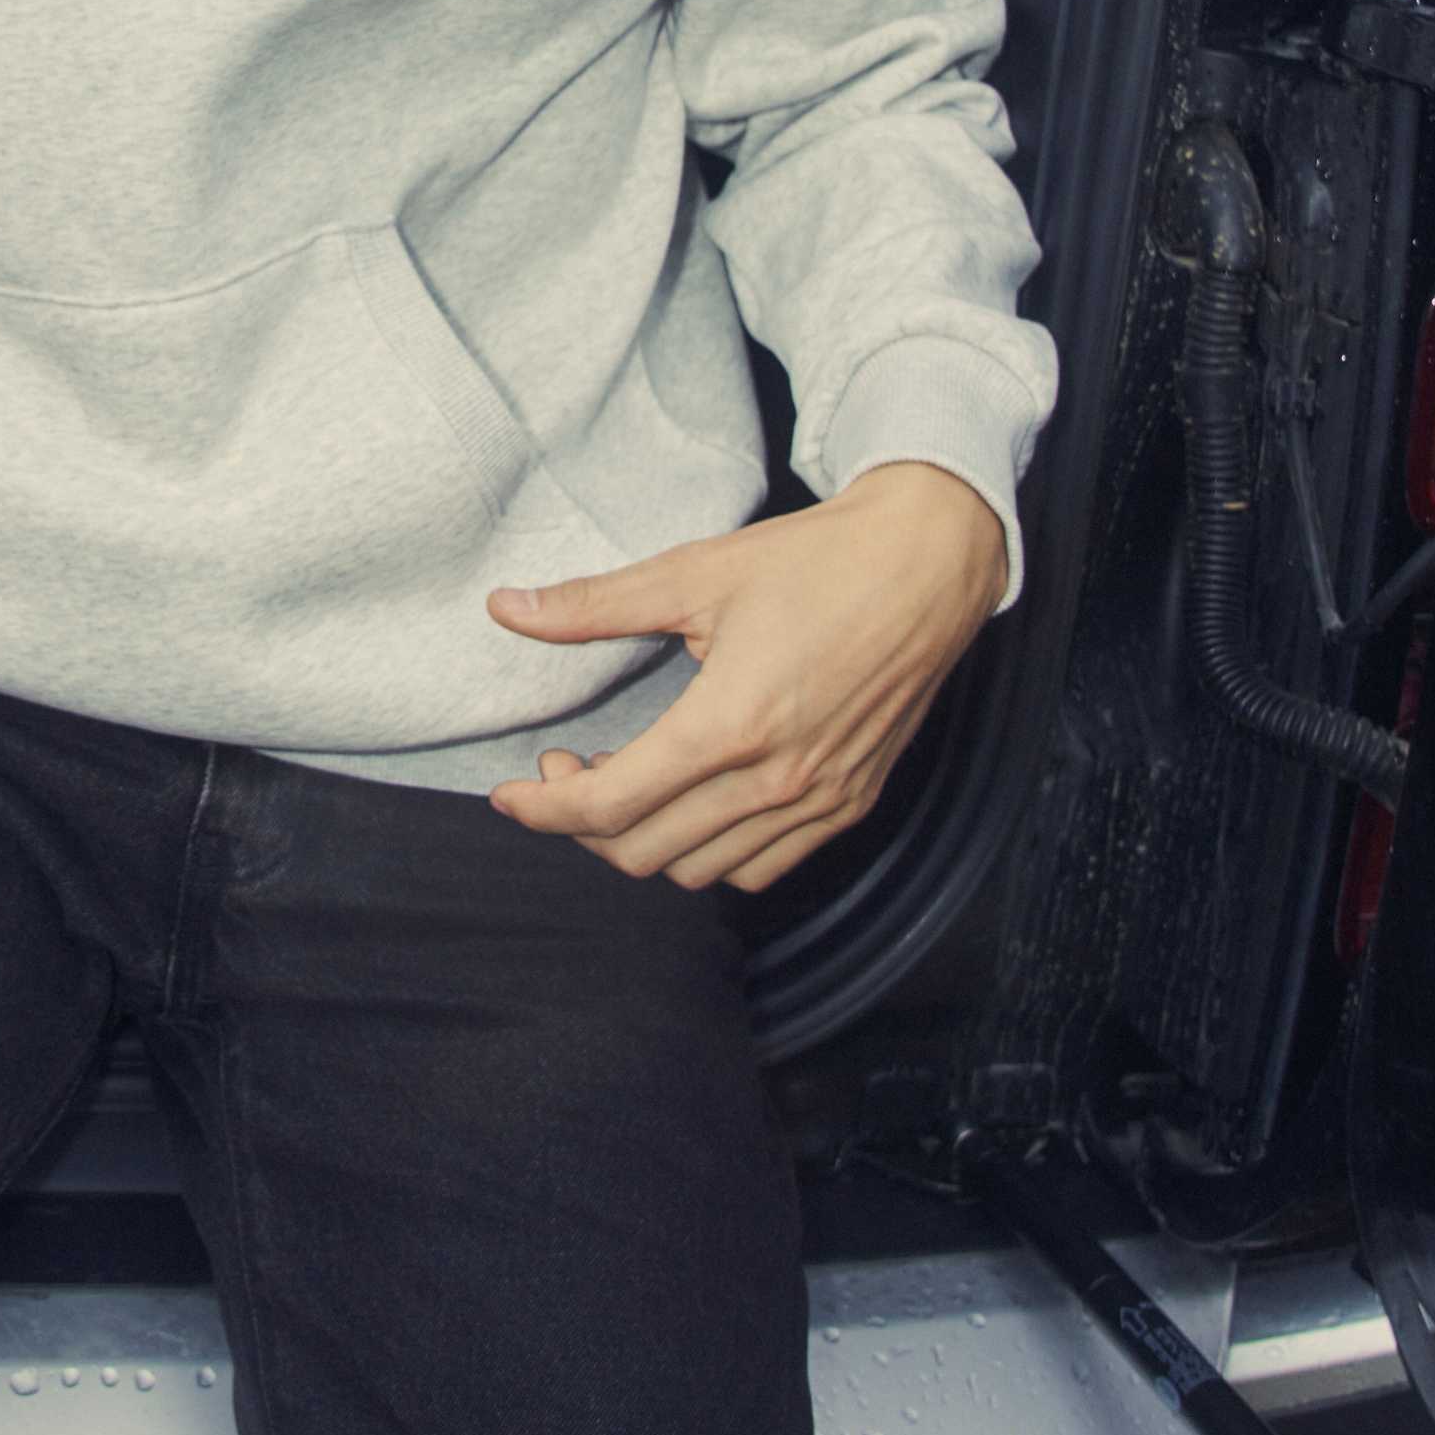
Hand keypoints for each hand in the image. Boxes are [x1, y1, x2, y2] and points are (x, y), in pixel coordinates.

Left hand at [483, 461, 1007, 890]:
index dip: (544, 809)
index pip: (610, 805)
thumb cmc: (816, 561)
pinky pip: (760, 869)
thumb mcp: (695, 572)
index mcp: (730, 722)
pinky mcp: (851, 804)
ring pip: (700, 873)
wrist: (928, 564)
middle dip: (583, 823)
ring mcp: (820, 800)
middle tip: (568, 767)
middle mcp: (777, 779)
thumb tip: (506, 608)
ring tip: (627, 782)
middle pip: (644, 852)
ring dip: (644, 841)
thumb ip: (594, 604)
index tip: (512, 793)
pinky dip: (710, 854)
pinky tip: (692, 801)